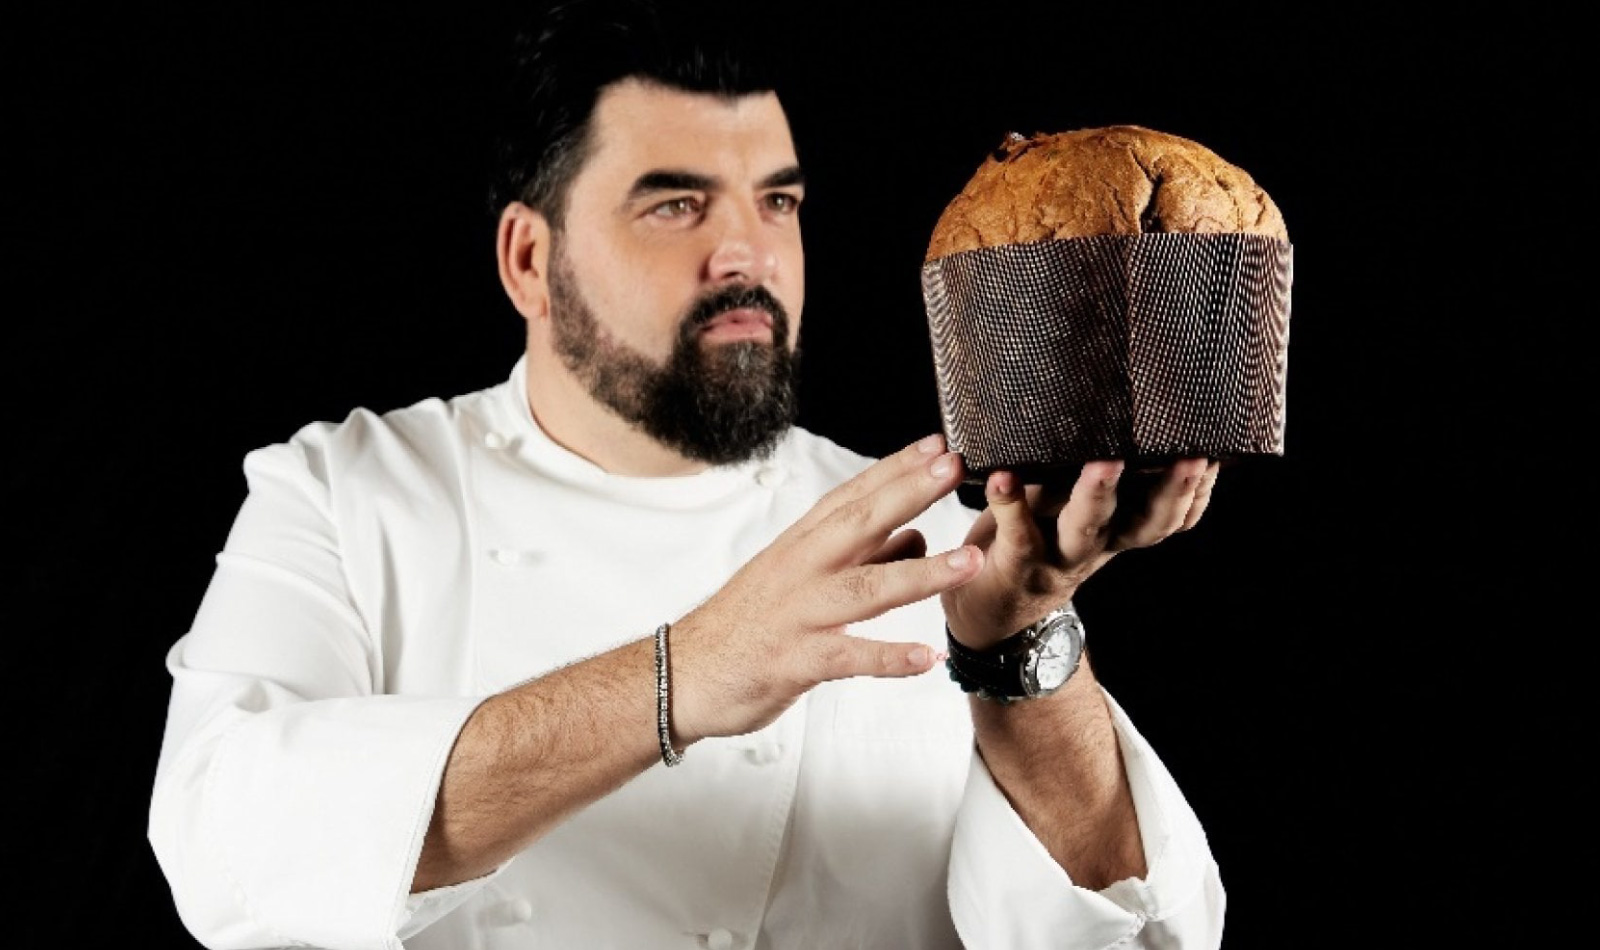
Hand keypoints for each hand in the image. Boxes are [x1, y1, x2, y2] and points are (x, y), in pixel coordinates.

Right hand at [667, 434, 982, 744]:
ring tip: (969, 562)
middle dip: (910, 494)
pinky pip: (849, 657)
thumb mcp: (799, 578)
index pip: (852, 496)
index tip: (937, 444)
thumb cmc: (746, 625)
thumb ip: (858, 557)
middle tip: (954, 468)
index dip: (895, 469)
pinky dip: (889, 658)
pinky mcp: (795, 660)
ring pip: (865, 588)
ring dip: (921, 574)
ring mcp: (798, 613)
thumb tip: (914, 536)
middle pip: (860, 523)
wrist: (683, 674)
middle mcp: (800, 570)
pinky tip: (927, 657)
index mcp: (801, 545)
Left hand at [941, 457, 1219, 649]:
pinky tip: (1002, 475)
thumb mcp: (1072, 512)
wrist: (990, 609)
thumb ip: (1092, 476)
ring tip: (1105, 463)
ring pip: (1085, 530)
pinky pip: (1015, 531)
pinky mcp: (1014, 561)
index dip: (1195, 494)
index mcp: (1116, 532)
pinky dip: (1008, 502)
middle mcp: (1096, 547)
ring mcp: (1057, 557)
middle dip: (1172, 491)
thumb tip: (1114, 410)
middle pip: (1145, 525)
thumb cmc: (1034, 540)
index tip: (1215, 455)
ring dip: (1097, 496)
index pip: (1169, 517)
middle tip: (1191, 456)